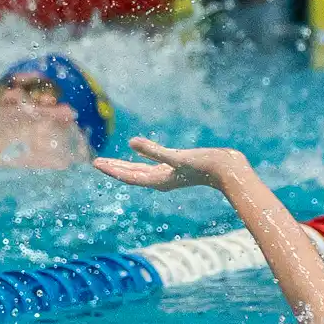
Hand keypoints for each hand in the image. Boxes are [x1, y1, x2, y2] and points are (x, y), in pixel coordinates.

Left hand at [91, 138, 248, 191]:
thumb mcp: (177, 156)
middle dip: (113, 169)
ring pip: (140, 170)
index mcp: (158, 180)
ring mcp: (168, 174)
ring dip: (125, 165)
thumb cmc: (204, 165)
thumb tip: (131, 143)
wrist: (227, 170)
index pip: (128, 176)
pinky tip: (137, 151)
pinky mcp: (176, 166)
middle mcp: (160, 179)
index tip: (95, 163)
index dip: (111, 170)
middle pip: (131, 175)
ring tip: (109, 161)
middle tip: (96, 162)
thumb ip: (153, 150)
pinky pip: (153, 162)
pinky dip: (143, 157)